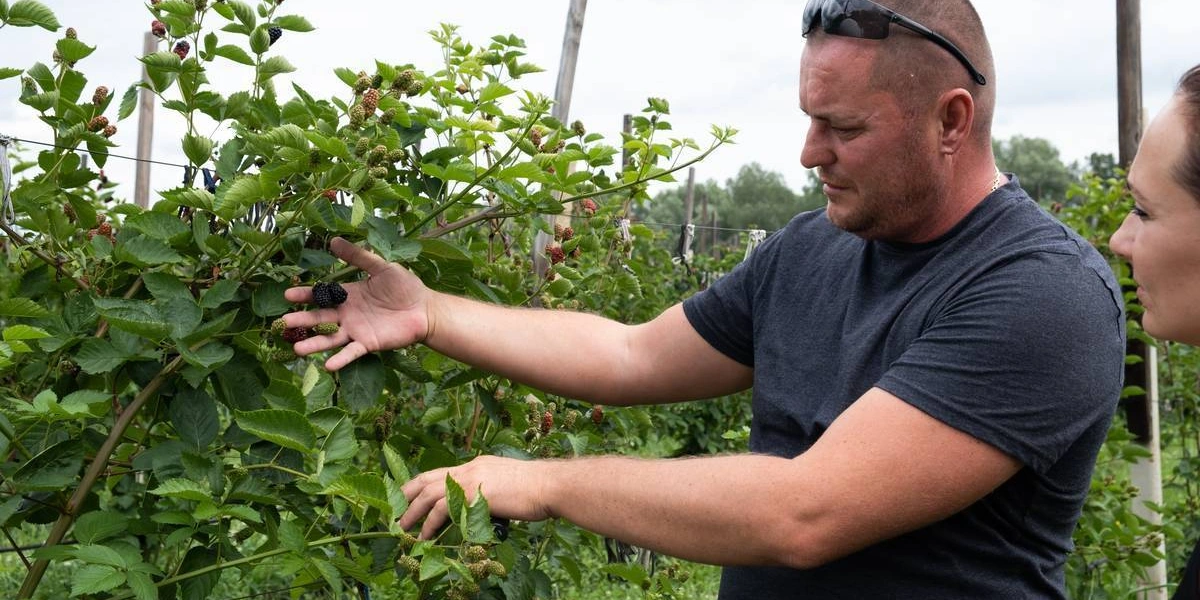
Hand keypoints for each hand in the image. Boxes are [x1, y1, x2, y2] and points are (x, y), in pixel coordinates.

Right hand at [283, 237, 431, 370]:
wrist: (424, 308)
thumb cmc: (404, 287)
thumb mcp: (381, 267)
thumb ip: (358, 256)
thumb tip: (333, 240)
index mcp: (348, 295)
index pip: (321, 295)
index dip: (305, 295)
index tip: (287, 295)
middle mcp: (347, 314)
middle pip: (319, 318)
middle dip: (301, 321)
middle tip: (282, 323)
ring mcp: (356, 330)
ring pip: (330, 338)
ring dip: (314, 344)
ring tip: (296, 350)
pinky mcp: (368, 344)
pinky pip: (351, 352)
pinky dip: (340, 359)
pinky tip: (327, 366)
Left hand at [400, 455, 551, 539]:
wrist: (549, 485)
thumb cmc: (537, 489)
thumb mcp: (507, 485)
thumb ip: (490, 492)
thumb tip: (482, 507)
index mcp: (477, 464)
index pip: (441, 473)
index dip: (422, 484)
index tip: (409, 497)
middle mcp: (469, 468)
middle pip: (427, 479)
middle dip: (407, 496)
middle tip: (395, 512)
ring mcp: (469, 480)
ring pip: (428, 494)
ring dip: (412, 513)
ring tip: (402, 528)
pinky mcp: (471, 495)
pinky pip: (442, 510)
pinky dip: (429, 524)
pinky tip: (424, 536)